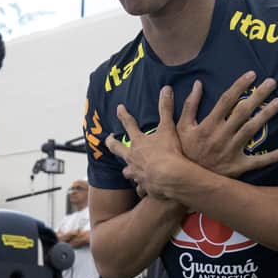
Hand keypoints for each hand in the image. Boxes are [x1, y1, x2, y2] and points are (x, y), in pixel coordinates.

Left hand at [106, 86, 188, 200]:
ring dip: (127, 170)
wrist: (169, 178)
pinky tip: (143, 189)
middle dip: (112, 143)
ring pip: (127, 171)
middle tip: (108, 140)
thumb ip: (166, 109)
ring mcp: (136, 174)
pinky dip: (141, 188)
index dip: (124, 115)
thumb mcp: (168, 128)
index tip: (119, 109)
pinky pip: (140, 188)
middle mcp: (133, 158)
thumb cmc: (168, 153)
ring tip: (127, 170)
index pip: (129, 125)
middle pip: (118, 149)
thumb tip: (166, 88)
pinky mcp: (144, 186)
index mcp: (138, 143)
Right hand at [176, 73, 277, 177]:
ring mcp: (231, 151)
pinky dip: (272, 157)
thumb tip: (198, 83)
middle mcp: (222, 135)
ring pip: (252, 129)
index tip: (252, 74)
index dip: (240, 86)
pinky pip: (257, 161)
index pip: (226, 100)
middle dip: (258, 95)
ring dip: (266, 115)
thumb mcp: (180, 127)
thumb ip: (190, 105)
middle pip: (243, 111)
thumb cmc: (183, 151)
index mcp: (209, 124)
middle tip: (273, 82)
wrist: (184, 181)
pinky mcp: (237, 166)